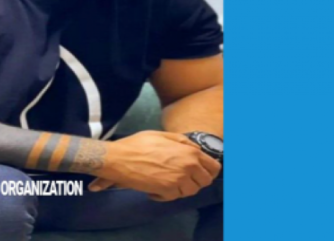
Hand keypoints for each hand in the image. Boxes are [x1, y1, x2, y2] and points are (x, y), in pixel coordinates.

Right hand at [90, 131, 220, 201]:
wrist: (119, 158)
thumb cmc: (138, 144)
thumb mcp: (162, 135)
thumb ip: (182, 142)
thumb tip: (196, 149)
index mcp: (190, 152)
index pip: (214, 167)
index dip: (209, 171)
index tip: (200, 173)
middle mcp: (188, 166)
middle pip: (205, 182)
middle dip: (195, 181)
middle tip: (182, 179)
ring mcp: (178, 180)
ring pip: (190, 192)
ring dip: (181, 189)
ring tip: (167, 182)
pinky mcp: (167, 191)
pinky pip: (174, 198)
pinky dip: (166, 196)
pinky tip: (156, 189)